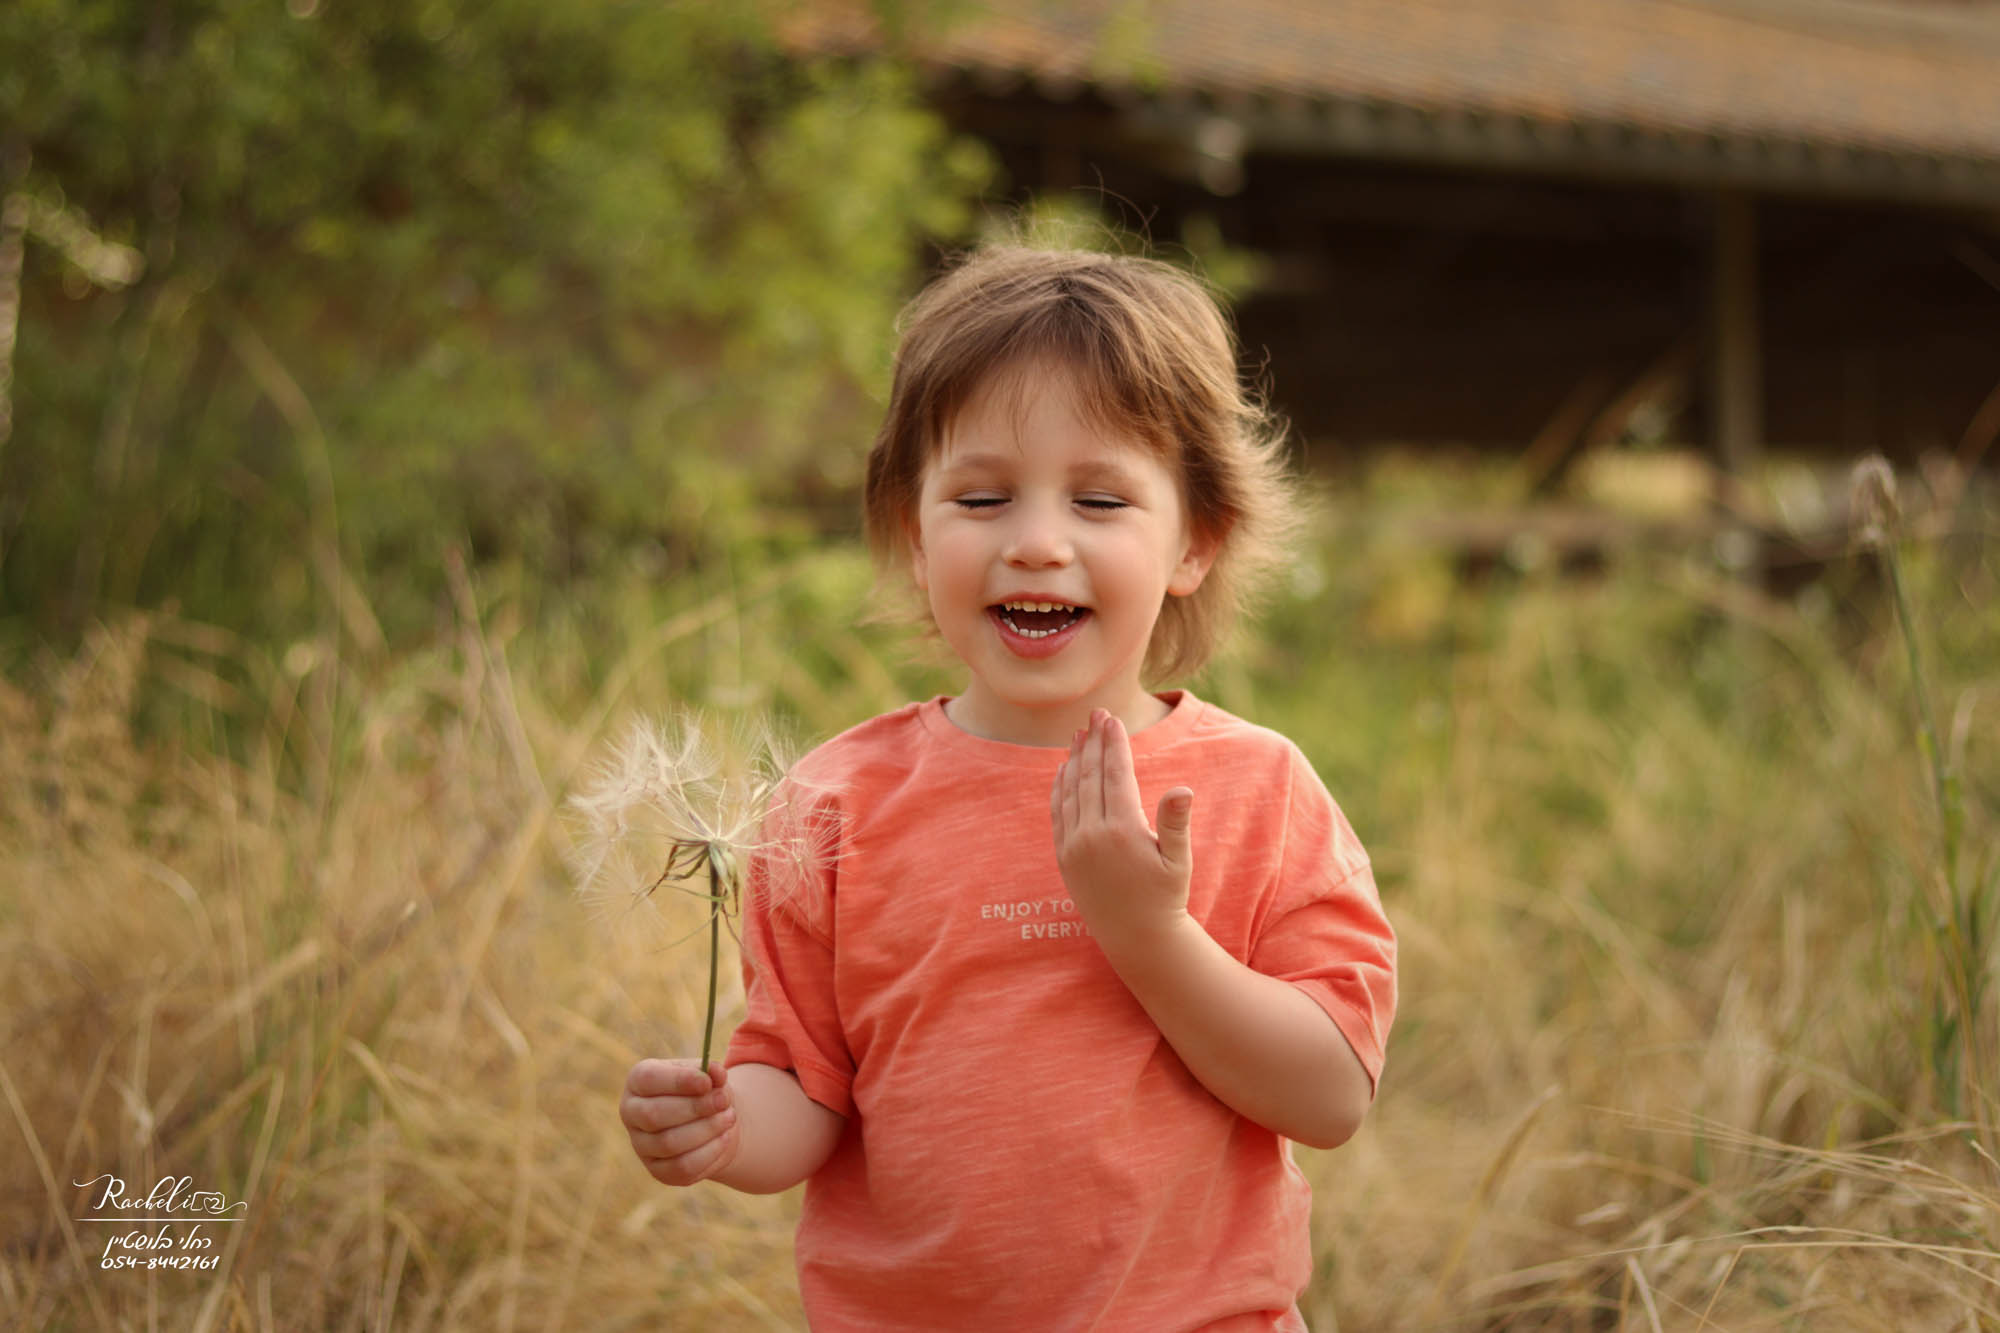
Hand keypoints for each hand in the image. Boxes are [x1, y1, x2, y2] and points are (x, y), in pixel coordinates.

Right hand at [621, 1059, 740, 1186]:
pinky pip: (682, 1167)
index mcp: (638, 1081)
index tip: (707, 1082)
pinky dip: (709, 1152)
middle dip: (694, 1108)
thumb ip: (712, 1072)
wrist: (711, 1121)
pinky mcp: (658, 1171)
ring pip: (668, 1143)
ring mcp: (641, 1145)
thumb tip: (717, 1073)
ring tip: (729, 1117)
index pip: (648, 1079)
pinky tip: (725, 1137)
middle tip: (723, 1101)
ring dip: (706, 1129)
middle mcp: (632, 1113)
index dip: (678, 1081)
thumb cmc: (703, 1091)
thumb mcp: (708, 1075)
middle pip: (654, 1114)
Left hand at [1050, 708, 1195, 949]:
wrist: (1136, 938)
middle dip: (1093, 741)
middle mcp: (1092, 835)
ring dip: (1074, 759)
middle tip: (1096, 714)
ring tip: (1079, 734)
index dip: (1114, 744)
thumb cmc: (1165, 897)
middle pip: (1090, 775)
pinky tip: (1064, 769)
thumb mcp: (1178, 861)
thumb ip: (1175, 823)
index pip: (1115, 775)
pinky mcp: (1063, 856)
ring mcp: (1073, 846)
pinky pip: (1058, 812)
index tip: (1113, 719)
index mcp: (1123, 831)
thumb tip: (1183, 789)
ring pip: (1071, 790)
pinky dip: (1060, 786)